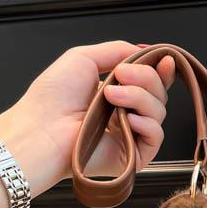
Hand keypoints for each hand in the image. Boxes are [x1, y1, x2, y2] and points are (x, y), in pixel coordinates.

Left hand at [0, 41, 174, 195]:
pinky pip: (155, 137)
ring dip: (139, 97)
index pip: (149, 84)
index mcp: (115, 95)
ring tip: (111, 95)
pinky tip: (129, 119)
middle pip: (157, 94)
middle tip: (121, 75)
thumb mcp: (84, 58)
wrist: (42, 129)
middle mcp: (125, 116)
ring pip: (158, 112)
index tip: (164, 61)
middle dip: (145, 78)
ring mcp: (130, 136)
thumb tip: (144, 50)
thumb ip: (117, 51)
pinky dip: (147, 124)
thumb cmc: (52, 99)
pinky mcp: (133, 157)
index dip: (160, 72)